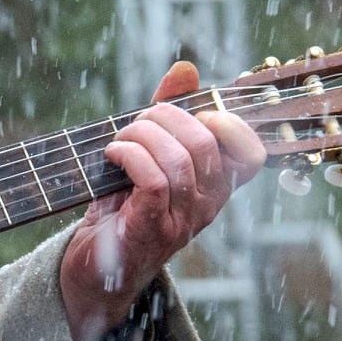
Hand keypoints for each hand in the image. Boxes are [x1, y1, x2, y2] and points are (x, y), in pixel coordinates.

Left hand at [58, 61, 265, 340]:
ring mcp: (182, 220)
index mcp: (214, 187)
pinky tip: (112, 156)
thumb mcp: (147, 155)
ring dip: (141, 134)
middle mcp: (207, 205)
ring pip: (180, 158)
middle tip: (135, 124)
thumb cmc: (120, 208)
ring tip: (119, 140)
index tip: (190, 113)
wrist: (91, 271)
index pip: (250, 151)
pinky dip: (130, 156)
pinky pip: (156, 179)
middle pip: (207, 142)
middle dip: (165, 116)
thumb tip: (186, 69)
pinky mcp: (151, 228)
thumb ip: (168, 113)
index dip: (227, 122)